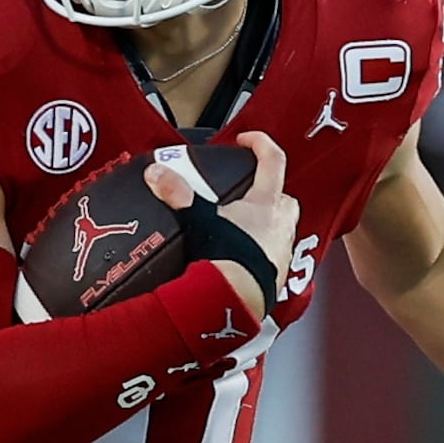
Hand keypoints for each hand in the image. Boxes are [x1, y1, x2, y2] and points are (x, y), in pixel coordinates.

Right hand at [152, 133, 299, 319]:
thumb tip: (158, 173)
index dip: (261, 144)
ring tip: (244, 228)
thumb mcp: (199, 220)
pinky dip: (262, 253)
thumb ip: (178, 194)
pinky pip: (274, 257)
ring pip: (283, 229)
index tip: (246, 141)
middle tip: (250, 194)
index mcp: (267, 204)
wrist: (237, 301)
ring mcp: (282, 251)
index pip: (273, 161)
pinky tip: (243, 257)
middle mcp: (281, 225)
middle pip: (285, 198)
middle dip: (271, 194)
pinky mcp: (278, 276)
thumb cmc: (227, 258)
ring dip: (268, 225)